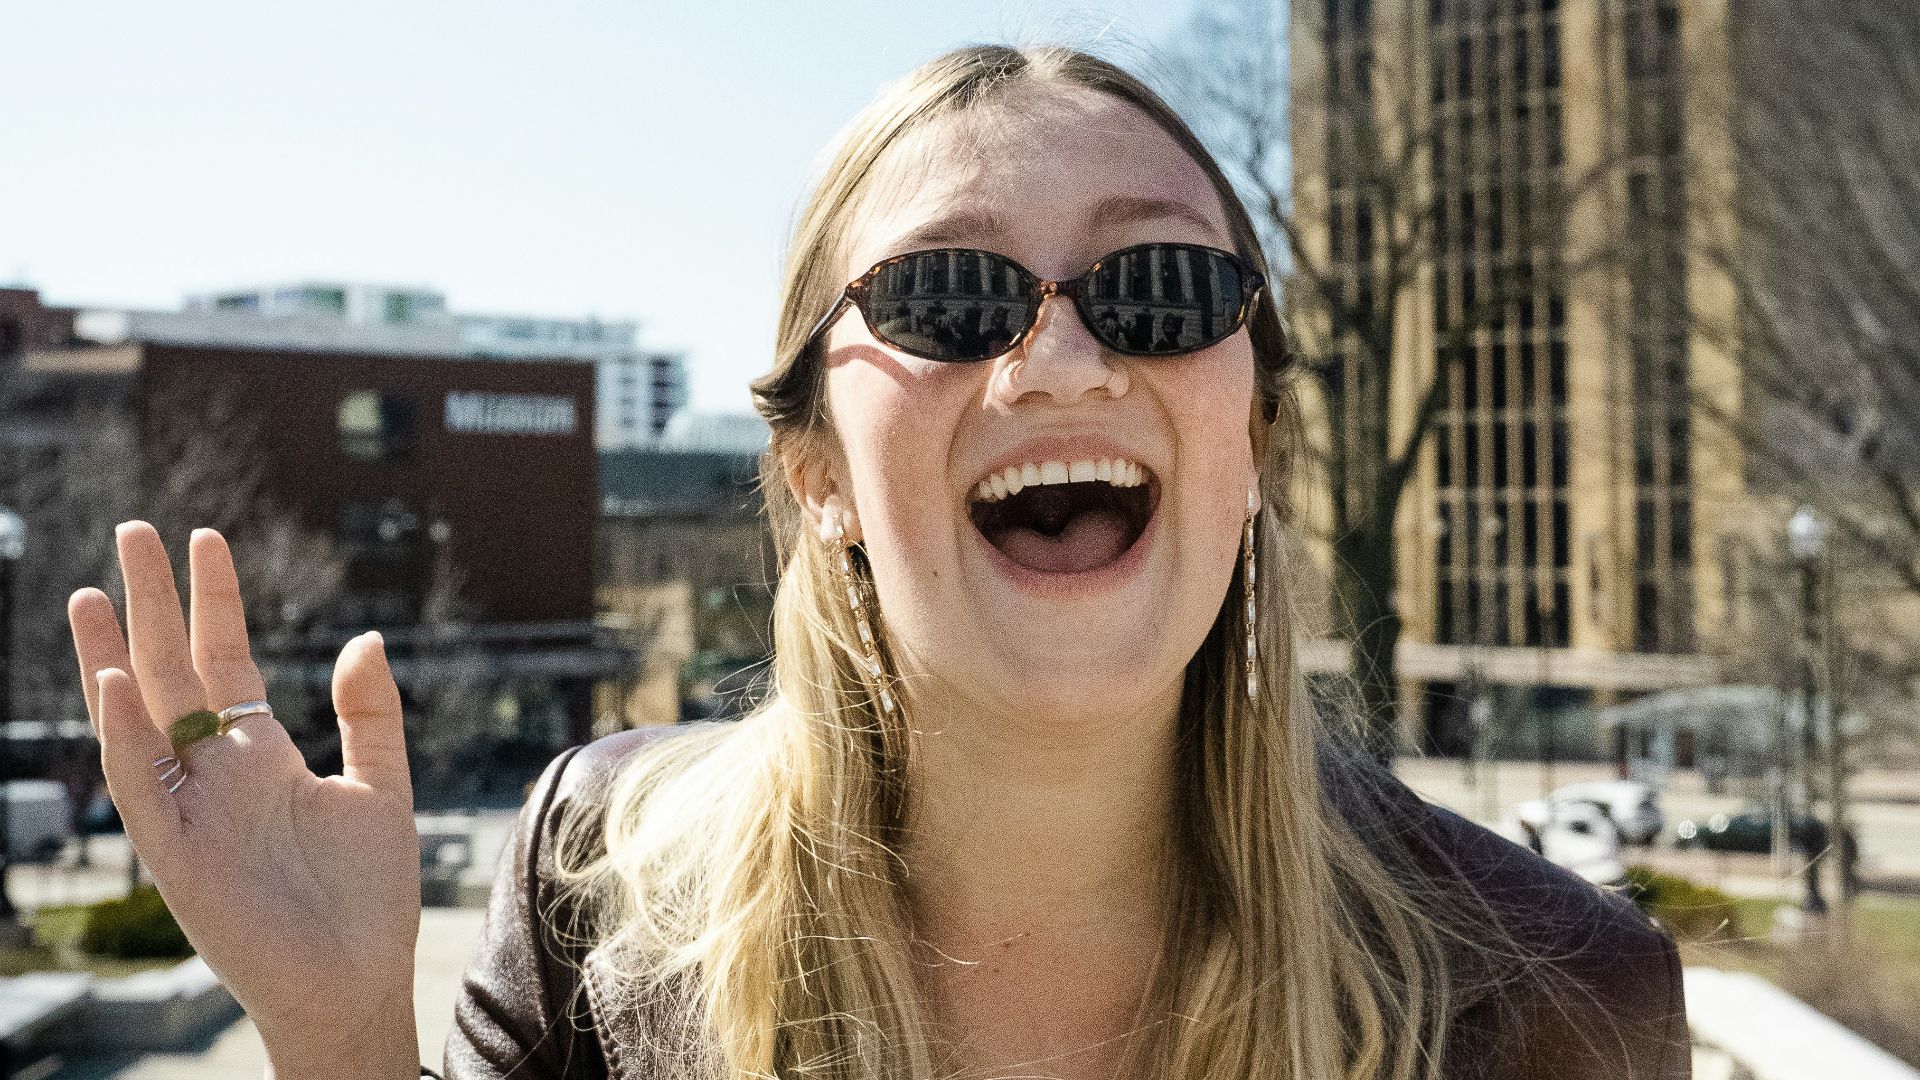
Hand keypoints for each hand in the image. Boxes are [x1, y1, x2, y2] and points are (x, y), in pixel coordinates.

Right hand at [68, 522, 422, 1077]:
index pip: (226, 662)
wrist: (358, 981)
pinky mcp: (177, 856)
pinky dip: (125, 738)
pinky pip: (140, 789)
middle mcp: (216, 776)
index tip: (204, 538)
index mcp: (261, 756)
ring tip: (90, 592)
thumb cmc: (368, 896)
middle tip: (132, 530)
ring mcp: (190, 812)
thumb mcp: (382, 786)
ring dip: (113, 658)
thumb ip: (372, 715)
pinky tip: (116, 683)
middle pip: (173, 674)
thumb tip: (367, 636)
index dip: (215, 602)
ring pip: (138, 721)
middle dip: (152, 605)